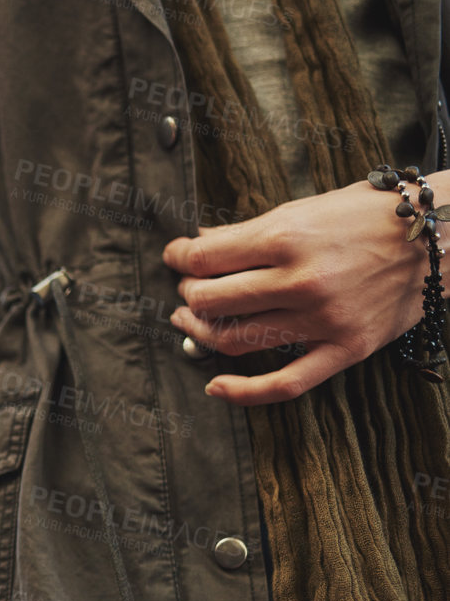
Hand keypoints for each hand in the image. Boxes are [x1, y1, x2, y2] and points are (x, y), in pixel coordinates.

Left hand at [162, 175, 434, 404]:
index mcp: (288, 236)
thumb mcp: (307, 207)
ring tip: (193, 321)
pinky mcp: (345, 348)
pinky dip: (242, 392)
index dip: (179, 259)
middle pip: (212, 301)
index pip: (206, 258)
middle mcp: (302, 280)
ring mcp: (323, 319)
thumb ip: (249, 231)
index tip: (176, 258)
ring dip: (201, 332)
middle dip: (189, 294)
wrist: (443, 235)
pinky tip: (215, 387)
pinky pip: (284, 383)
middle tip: (189, 288)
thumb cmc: (371, 216)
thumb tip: (198, 245)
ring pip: (235, 340)